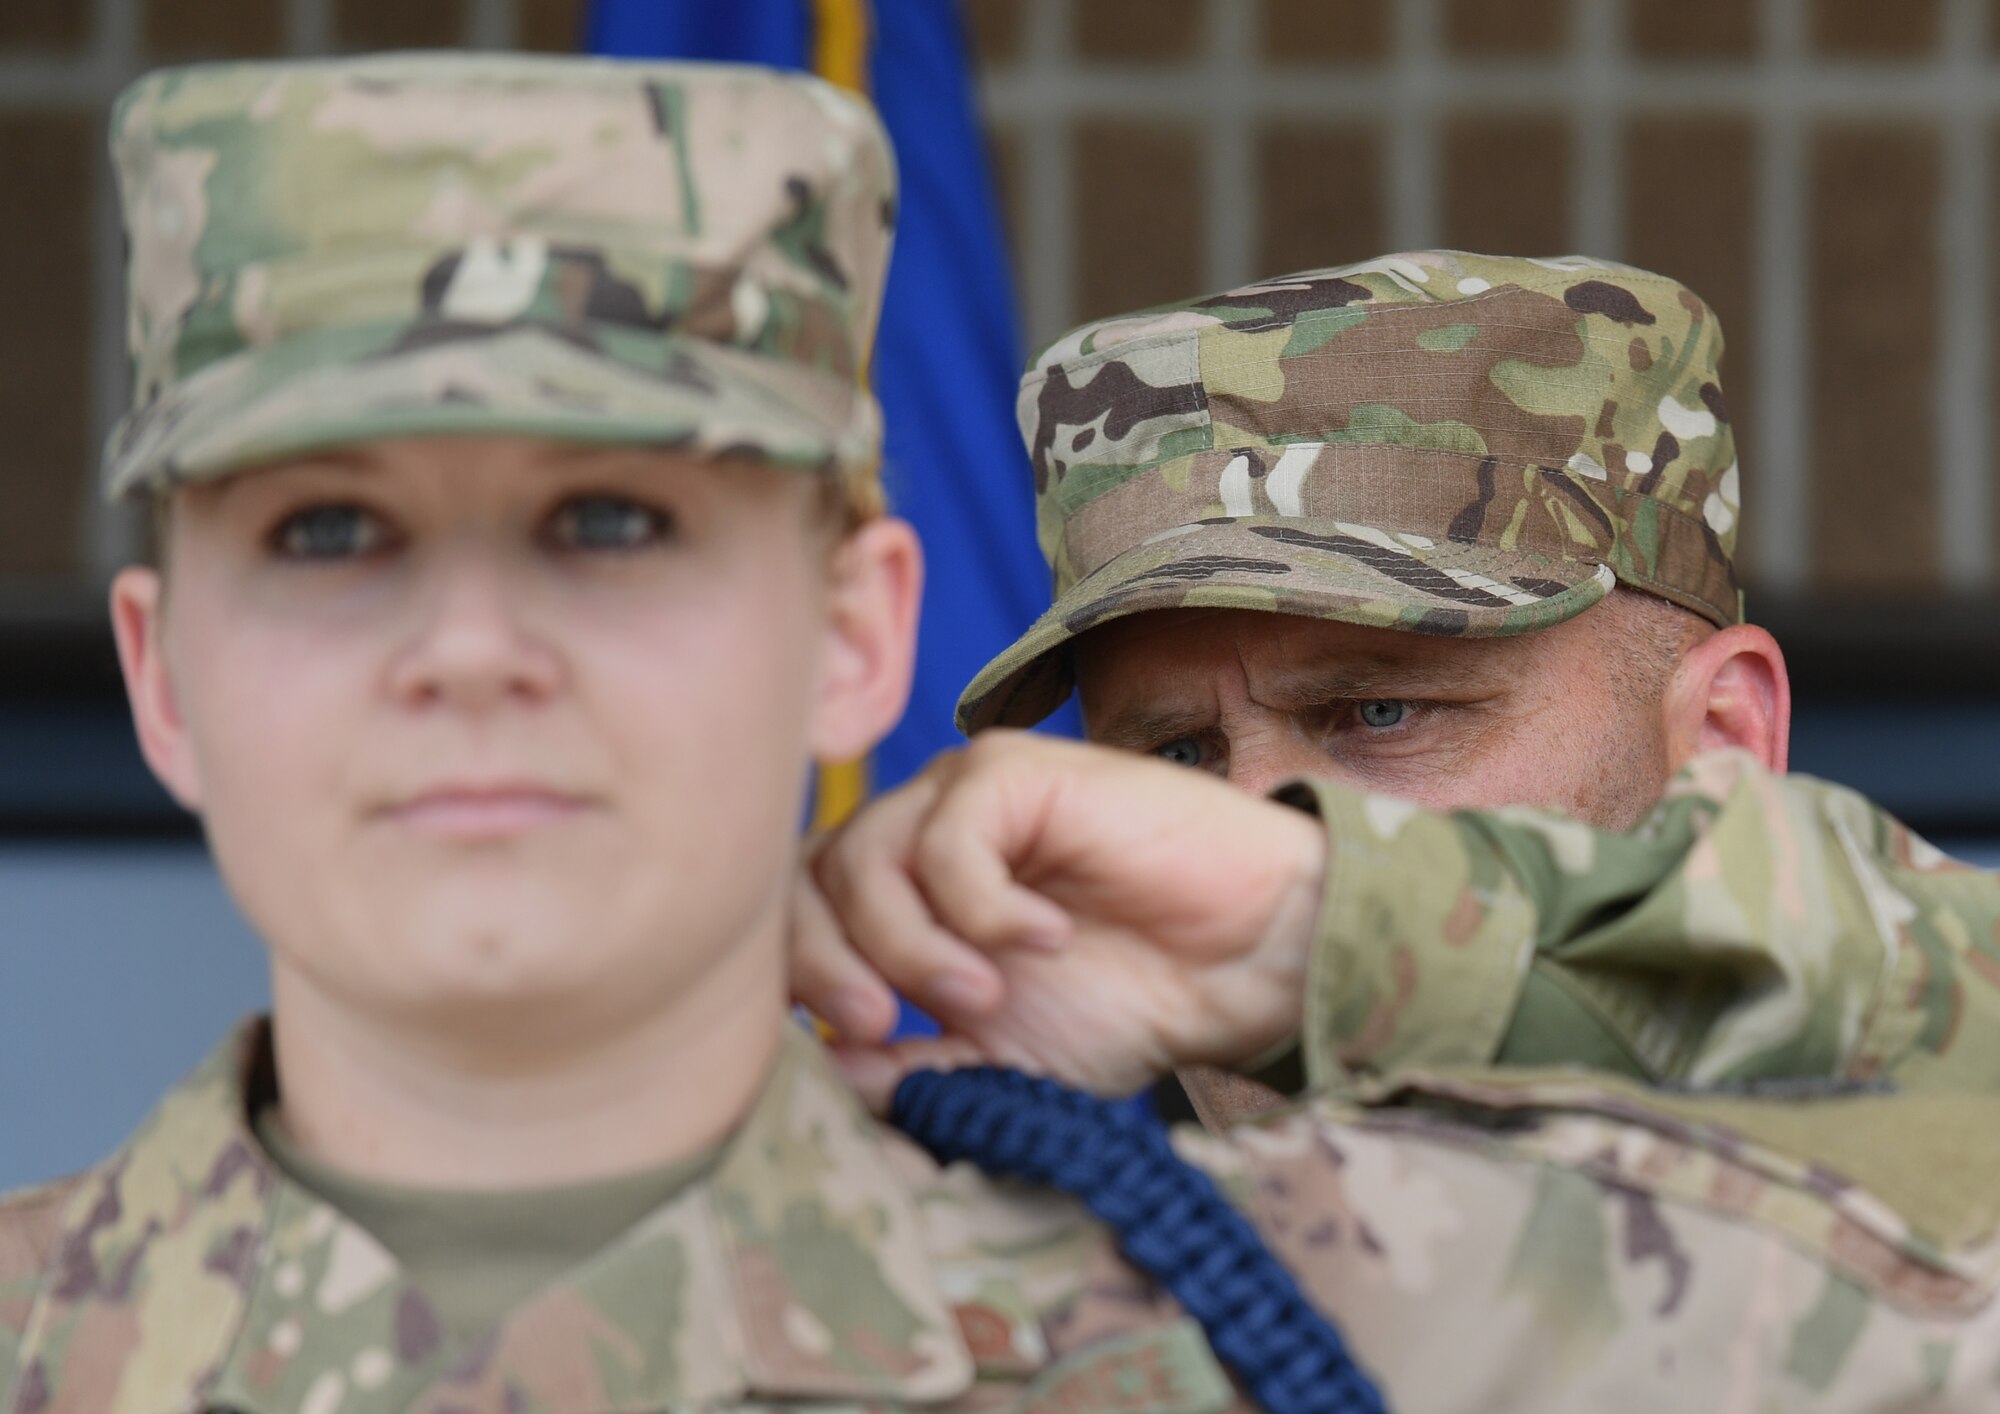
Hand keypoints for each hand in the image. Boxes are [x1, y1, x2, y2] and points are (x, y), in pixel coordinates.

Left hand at [790, 731, 1326, 1108]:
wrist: (1246, 959)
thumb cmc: (1130, 1001)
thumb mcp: (999, 1060)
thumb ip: (910, 1068)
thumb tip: (822, 1067)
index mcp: (902, 894)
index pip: (797, 912)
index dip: (798, 977)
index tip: (856, 1043)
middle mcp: (920, 832)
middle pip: (812, 876)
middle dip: (831, 962)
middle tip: (888, 1024)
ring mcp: (965, 794)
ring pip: (870, 856)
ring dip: (914, 944)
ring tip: (986, 994)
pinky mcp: (1018, 770)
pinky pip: (949, 839)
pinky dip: (983, 907)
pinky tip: (1047, 937)